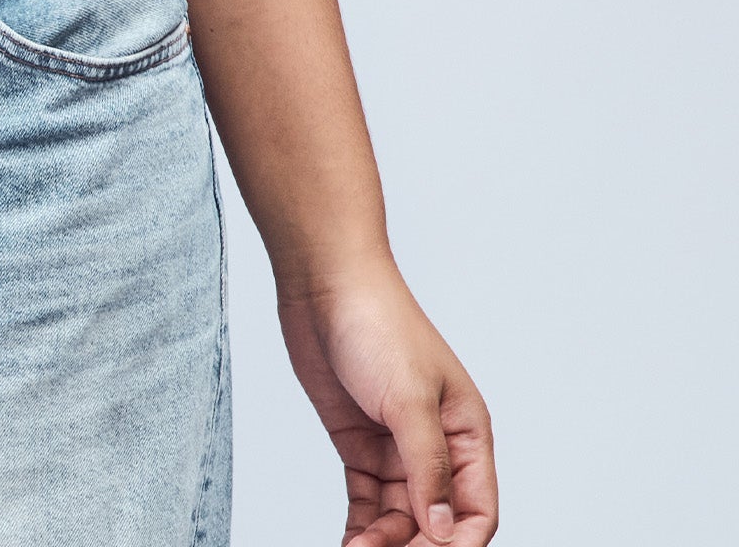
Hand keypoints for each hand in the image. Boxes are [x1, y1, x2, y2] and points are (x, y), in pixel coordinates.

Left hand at [279, 263, 496, 546]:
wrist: (323, 281)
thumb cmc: (378, 321)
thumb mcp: (409, 398)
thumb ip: (429, 467)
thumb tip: (444, 530)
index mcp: (467, 432)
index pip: (477, 510)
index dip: (458, 542)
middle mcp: (436, 444)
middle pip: (437, 520)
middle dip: (414, 545)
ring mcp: (395, 444)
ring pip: (400, 515)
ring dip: (383, 541)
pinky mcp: (359, 440)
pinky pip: (368, 499)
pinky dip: (362, 524)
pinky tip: (352, 543)